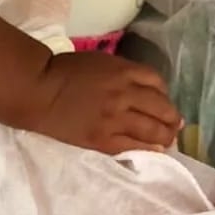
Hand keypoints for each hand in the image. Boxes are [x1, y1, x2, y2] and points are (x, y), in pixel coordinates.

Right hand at [26, 50, 181, 153]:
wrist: (39, 91)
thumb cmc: (66, 72)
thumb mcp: (103, 62)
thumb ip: (125, 73)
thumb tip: (146, 90)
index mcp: (124, 71)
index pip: (158, 83)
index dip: (165, 95)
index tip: (166, 104)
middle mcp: (125, 94)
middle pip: (162, 108)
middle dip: (172, 119)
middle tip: (175, 126)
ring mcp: (115, 118)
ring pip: (153, 130)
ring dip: (166, 136)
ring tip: (168, 141)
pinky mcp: (102, 139)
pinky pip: (134, 147)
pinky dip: (149, 149)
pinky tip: (156, 151)